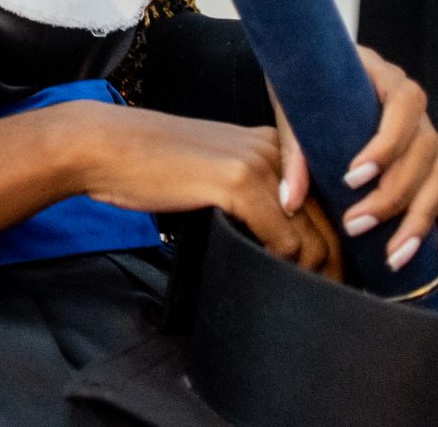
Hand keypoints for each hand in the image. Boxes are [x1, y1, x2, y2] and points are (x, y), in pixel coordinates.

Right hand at [69, 105, 341, 278]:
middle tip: (327, 296)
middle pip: (329, 218)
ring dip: (311, 274)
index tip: (329, 271)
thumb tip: (282, 237)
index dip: (334, 237)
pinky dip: (281, 266)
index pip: (325, 195)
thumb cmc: (148, 164)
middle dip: (333, 264)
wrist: (103, 146)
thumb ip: (250, 191)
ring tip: (300, 296)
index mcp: (270, 141)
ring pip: (312, 235)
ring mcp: (257, 162)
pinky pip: (282, 239)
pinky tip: (266, 275)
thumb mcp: (212, 170)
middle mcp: (272, 147)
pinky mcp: (236, 181)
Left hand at [275, 48, 437, 275]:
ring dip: (420, 220)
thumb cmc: (306, 85)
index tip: (352, 178)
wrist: (314, 72)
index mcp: (384, 75)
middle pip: (423, 151)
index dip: (385, 145)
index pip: (402, 106)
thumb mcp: (292, 105)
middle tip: (354, 225)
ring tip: (394, 256)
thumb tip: (291, 200)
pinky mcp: (432, 159)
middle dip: (391, 195)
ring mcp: (427, 132)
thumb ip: (294, 149)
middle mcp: (414, 104)